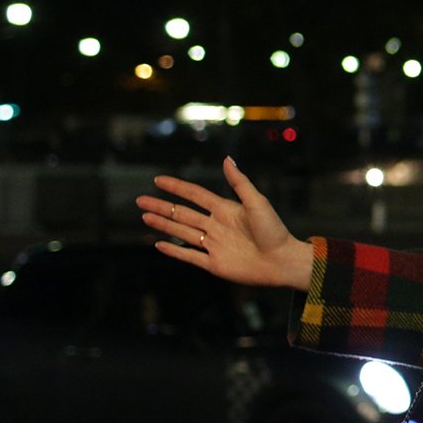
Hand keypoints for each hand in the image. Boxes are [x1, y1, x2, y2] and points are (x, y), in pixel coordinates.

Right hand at [137, 157, 313, 289]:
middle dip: (161, 206)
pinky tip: (159, 243)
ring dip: (163, 224)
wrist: (282, 261)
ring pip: (182, 232)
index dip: (177, 187)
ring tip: (145, 216)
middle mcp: (216, 226)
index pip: (195, 195)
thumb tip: (227, 159)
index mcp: (226, 209)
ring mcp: (214, 245)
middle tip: (140, 200)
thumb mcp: (257, 202)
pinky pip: (189, 256)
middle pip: (183, 213)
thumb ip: (240, 182)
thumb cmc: (274, 230)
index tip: (158, 180)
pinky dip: (173, 250)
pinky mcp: (214, 264)